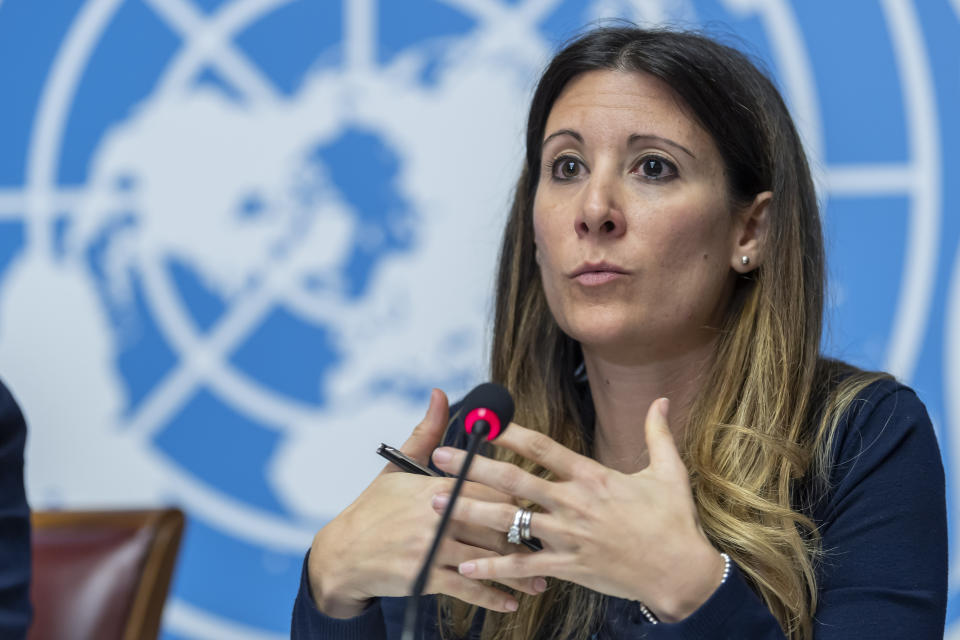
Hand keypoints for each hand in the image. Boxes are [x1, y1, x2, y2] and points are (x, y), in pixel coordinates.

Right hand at [307, 389, 545, 618]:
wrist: (342, 553)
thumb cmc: (375, 508)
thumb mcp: (399, 467)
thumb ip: (427, 432)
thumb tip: (440, 394)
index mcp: (435, 486)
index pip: (488, 486)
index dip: (515, 496)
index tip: (539, 504)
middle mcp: (437, 515)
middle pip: (494, 523)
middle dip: (526, 536)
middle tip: (553, 544)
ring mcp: (432, 548)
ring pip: (487, 559)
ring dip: (519, 572)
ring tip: (542, 580)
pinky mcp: (425, 577)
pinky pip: (467, 587)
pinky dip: (492, 596)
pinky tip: (511, 601)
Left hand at [430, 398, 724, 621]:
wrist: (681, 573)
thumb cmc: (674, 522)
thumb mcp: (669, 472)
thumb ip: (658, 433)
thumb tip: (662, 399)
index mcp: (593, 476)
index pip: (543, 448)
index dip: (509, 432)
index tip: (483, 420)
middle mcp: (574, 503)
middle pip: (514, 479)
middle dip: (472, 467)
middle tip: (439, 457)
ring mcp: (568, 536)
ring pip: (510, 521)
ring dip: (468, 511)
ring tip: (434, 504)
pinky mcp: (568, 567)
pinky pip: (523, 565)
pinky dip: (492, 566)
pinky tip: (464, 566)